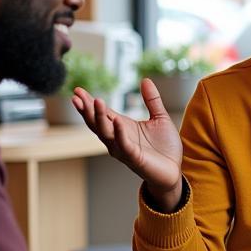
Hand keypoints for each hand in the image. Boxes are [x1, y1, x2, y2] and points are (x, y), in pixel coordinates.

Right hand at [74, 78, 183, 209]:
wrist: (174, 170)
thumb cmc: (165, 147)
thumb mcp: (160, 117)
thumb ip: (152, 100)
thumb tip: (145, 79)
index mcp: (122, 127)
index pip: (102, 113)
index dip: (89, 102)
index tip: (77, 90)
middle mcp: (118, 138)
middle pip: (97, 123)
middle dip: (87, 110)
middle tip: (76, 96)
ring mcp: (124, 149)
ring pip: (106, 133)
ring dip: (99, 118)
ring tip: (95, 101)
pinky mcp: (134, 158)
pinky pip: (124, 145)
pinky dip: (120, 133)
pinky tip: (117, 121)